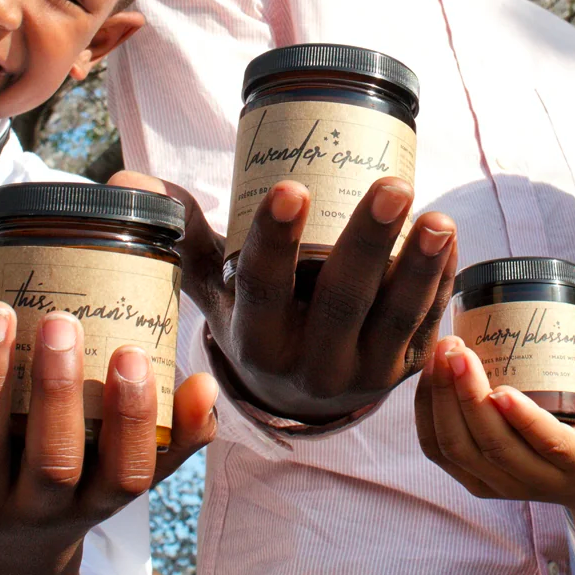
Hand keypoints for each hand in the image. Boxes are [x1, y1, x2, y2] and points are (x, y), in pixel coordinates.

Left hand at [0, 303, 218, 574]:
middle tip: (64, 321)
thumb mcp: (125, 474)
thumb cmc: (78, 486)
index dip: (130, 419)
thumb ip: (174, 434)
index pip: (122, 474)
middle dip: (57, 393)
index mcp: (94, 506)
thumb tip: (205, 383)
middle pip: (50, 463)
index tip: (131, 355)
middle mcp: (35, 513)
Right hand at [109, 169, 457, 423]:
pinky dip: (440, 284)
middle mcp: (309, 366)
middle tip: (392, 185)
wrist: (296, 391)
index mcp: (255, 341)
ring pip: (394, 320)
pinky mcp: (405, 372)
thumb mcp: (211, 284)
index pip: (264, 288)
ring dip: (420, 267)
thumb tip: (124, 183)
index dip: (276, 241)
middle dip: (369, 243)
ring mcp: (362, 373)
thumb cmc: (250, 315)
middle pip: (342, 303)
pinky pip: (427, 327)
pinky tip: (450, 243)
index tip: (290, 187)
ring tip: (438, 217)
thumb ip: (181, 231)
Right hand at [415, 335, 574, 517]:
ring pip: (495, 444)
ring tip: (464, 355)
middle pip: (459, 443)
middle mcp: (504, 483)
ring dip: (472, 396)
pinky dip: (523, 417)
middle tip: (447, 345)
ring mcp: (543, 479)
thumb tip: (459, 336)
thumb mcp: (515, 427)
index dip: (426, 402)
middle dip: (445, 391)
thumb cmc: (561, 437)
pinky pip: (546, 443)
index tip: (430, 359)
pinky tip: (505, 392)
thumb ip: (487, 398)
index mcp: (480, 475)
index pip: (436, 446)